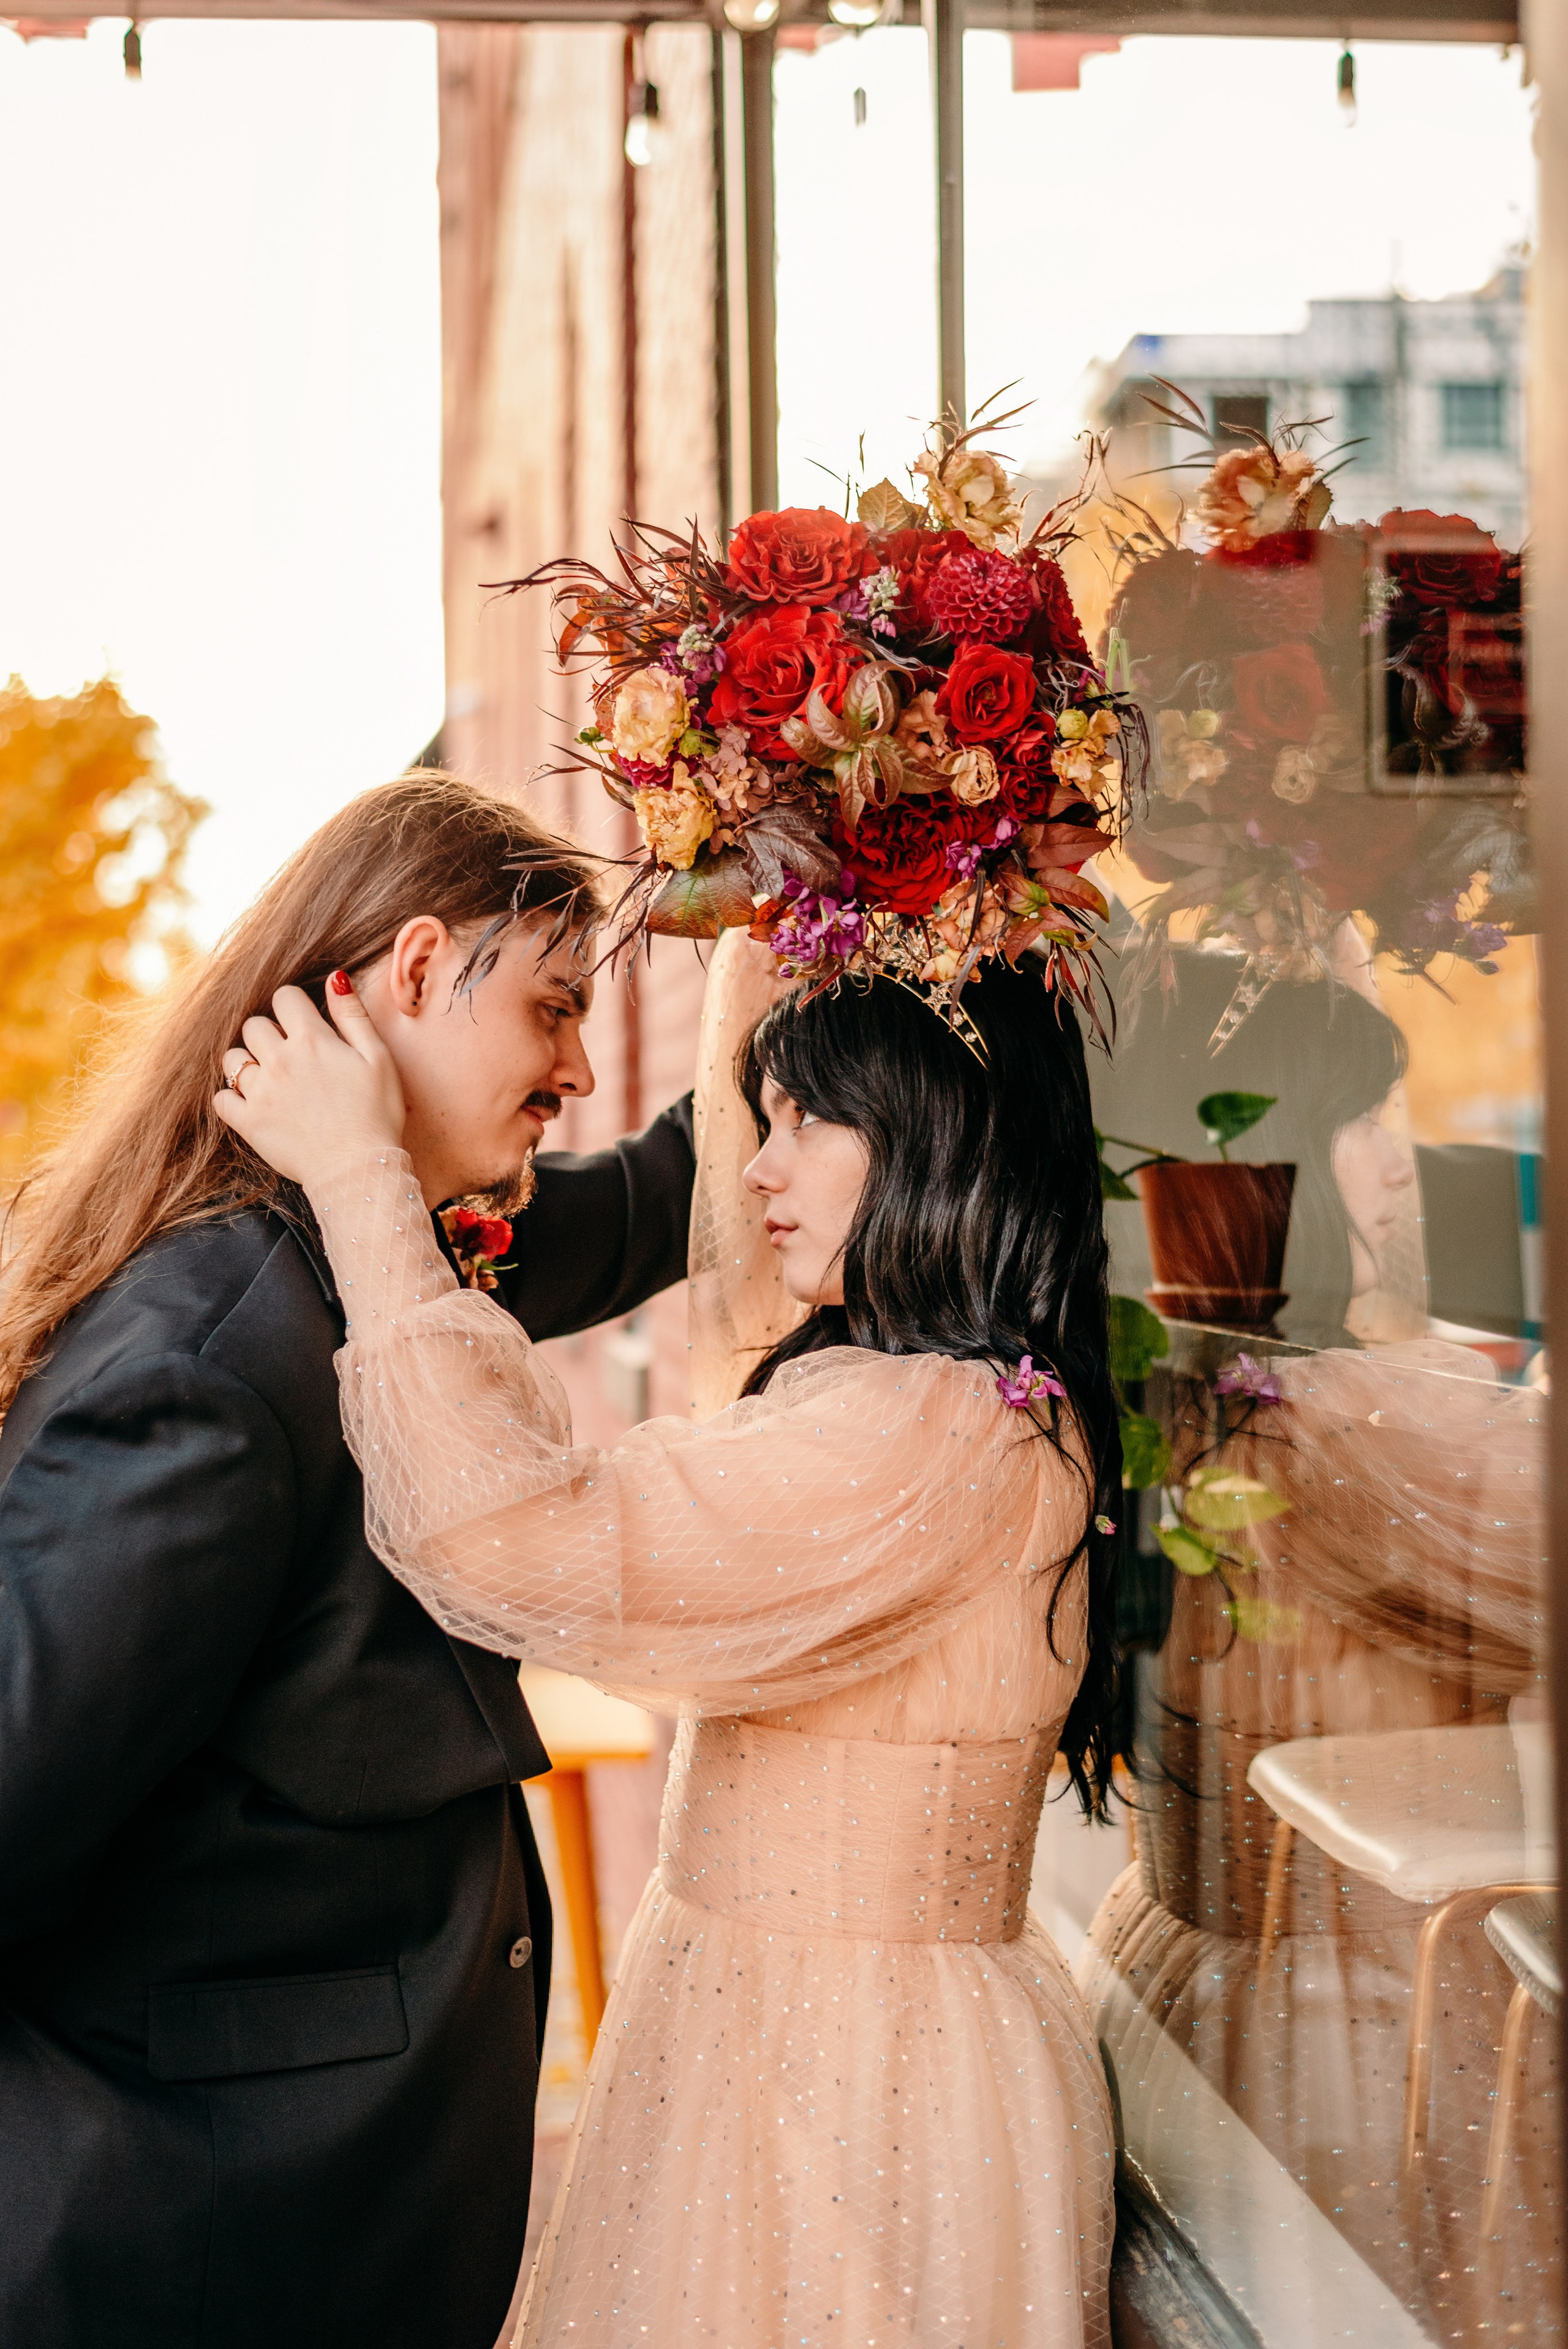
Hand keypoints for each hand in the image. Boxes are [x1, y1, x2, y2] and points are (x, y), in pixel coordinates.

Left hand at [213, 975, 405, 1188]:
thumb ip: (353, 1015)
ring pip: (231, 1059)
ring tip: (268, 1076)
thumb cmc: (377, 1113)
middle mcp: (279, 1060)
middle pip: (254, 1025)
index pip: (284, 997)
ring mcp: (260, 1092)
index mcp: (312, 1040)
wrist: (359, 1169)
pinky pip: (221, 1099)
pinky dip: (231, 1098)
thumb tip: (335, 978)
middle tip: (290, 1053)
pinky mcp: (249, 1123)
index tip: (305, 1022)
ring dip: (246, 1061)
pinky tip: (251, 1103)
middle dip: (270, 1033)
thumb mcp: (378, 1058)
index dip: (295, 1005)